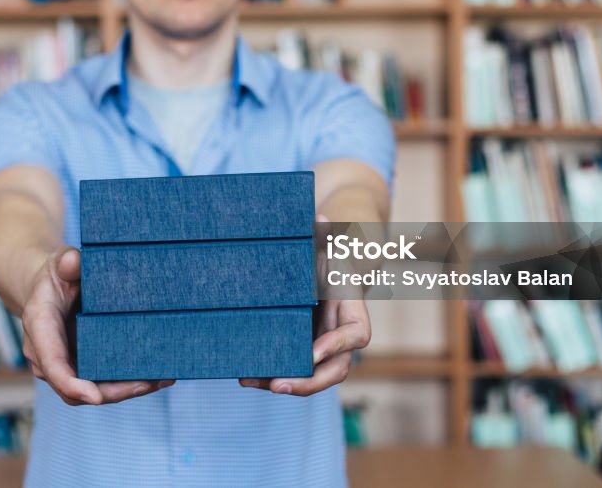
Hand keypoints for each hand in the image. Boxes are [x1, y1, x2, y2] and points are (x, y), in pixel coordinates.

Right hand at [20, 247, 174, 404]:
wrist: (49, 289)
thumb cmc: (56, 275)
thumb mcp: (59, 263)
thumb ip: (67, 262)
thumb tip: (75, 261)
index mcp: (40, 328)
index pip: (52, 363)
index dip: (71, 383)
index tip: (95, 397)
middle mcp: (48, 356)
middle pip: (76, 388)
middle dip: (113, 392)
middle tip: (148, 383)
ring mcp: (65, 366)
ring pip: (93, 391)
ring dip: (127, 390)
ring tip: (163, 379)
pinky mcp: (81, 368)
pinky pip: (102, 384)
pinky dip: (128, 383)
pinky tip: (158, 376)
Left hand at [239, 214, 370, 395]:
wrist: (319, 277)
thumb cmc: (326, 261)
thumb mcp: (326, 247)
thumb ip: (324, 236)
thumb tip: (319, 217)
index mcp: (354, 314)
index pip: (355, 337)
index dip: (335, 346)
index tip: (311, 353)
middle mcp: (342, 340)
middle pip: (335, 371)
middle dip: (307, 382)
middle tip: (278, 384)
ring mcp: (323, 352)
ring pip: (312, 378)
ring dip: (284, 384)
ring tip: (250, 380)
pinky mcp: (304, 356)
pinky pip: (293, 374)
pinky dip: (270, 378)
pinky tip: (245, 377)